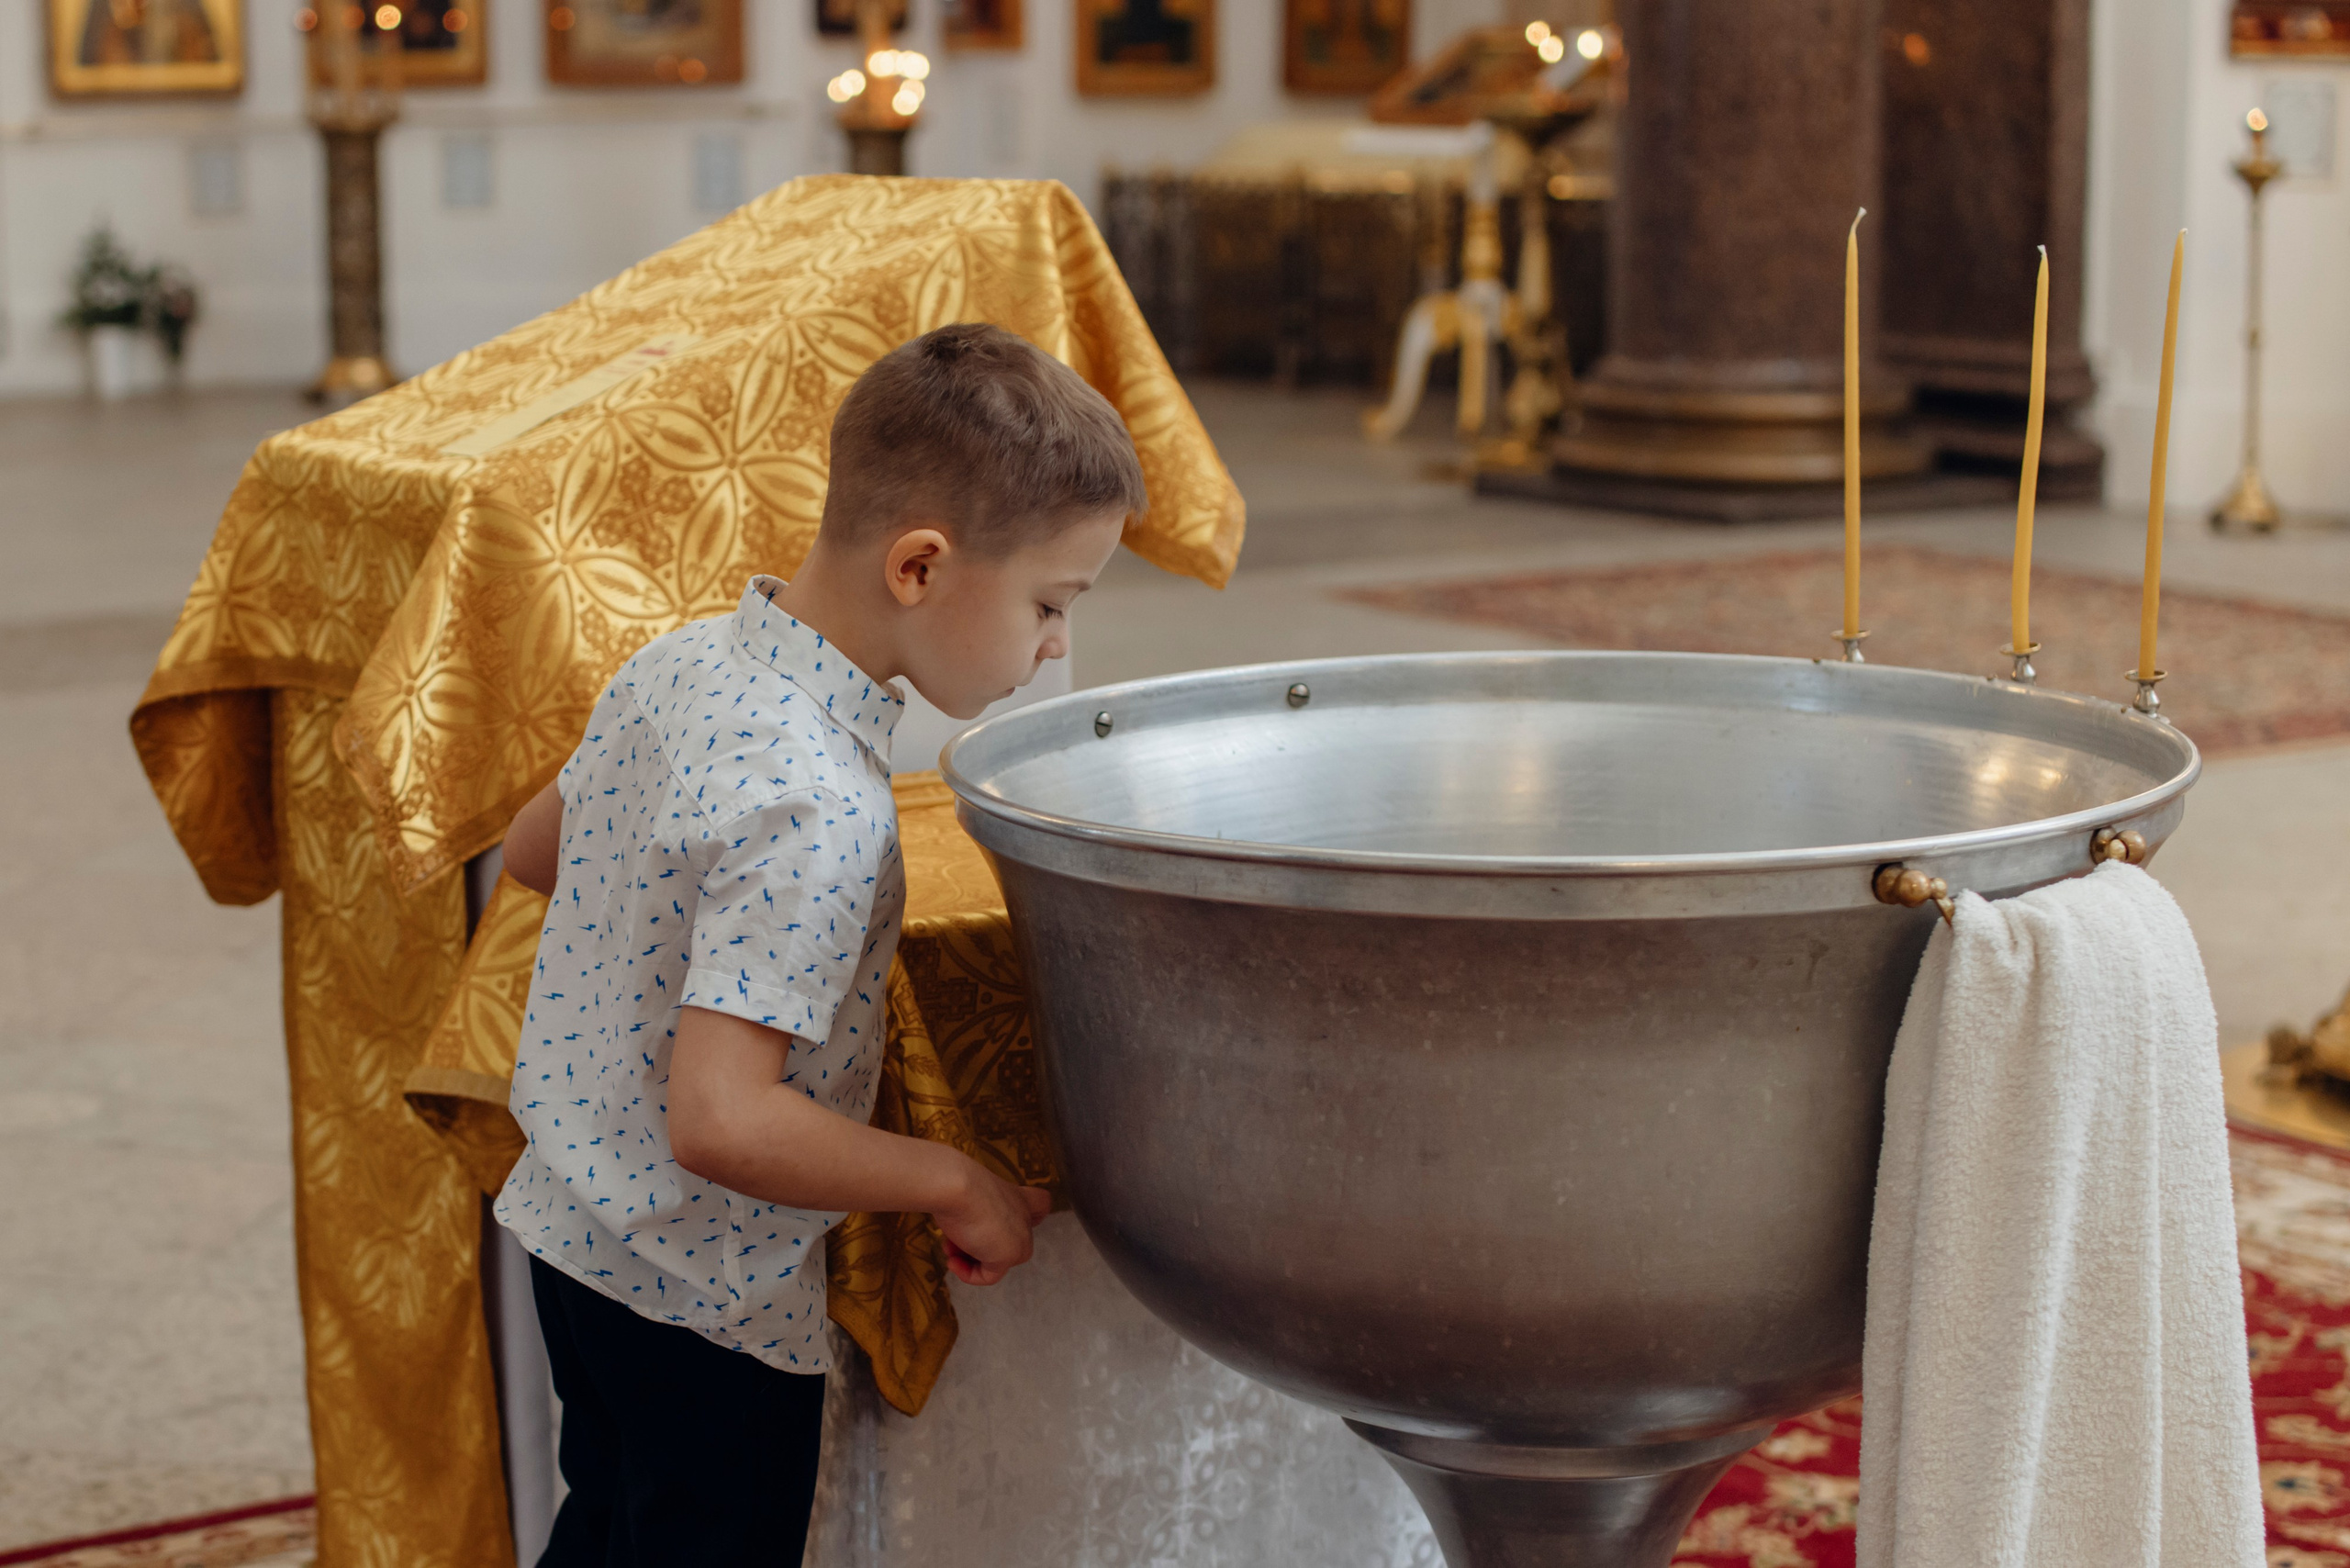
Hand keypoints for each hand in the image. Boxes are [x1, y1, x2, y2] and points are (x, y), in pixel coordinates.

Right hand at [936, 1162, 1051, 1286]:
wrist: (955, 1187)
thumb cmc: (957, 1185)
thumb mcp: (968, 1195)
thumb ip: (975, 1212)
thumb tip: (965, 1232)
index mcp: (1017, 1196)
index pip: (1040, 1204)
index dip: (1031, 1215)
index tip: (1009, 1221)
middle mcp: (1023, 1217)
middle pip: (1011, 1241)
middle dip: (979, 1246)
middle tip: (953, 1241)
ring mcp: (1020, 1238)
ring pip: (997, 1261)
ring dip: (969, 1258)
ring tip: (949, 1248)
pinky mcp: (1008, 1256)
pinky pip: (989, 1276)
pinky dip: (968, 1274)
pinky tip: (952, 1262)